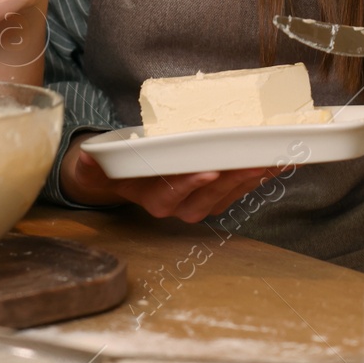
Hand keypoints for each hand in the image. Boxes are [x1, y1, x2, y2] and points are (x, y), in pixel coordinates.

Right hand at [60, 134, 280, 222]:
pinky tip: (277, 162)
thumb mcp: (96, 161)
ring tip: (270, 161)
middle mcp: (173, 205)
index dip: (188, 185)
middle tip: (252, 161)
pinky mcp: (213, 195)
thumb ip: (91, 161)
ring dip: (249, 181)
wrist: (122, 174)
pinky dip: (258, 177)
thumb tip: (86, 157)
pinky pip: (237, 191)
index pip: (168, 196)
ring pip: (225, 198)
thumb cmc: (114, 164)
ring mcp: (196, 203)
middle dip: (230, 181)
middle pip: (205, 199)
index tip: (207, 170)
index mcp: (148, 196)